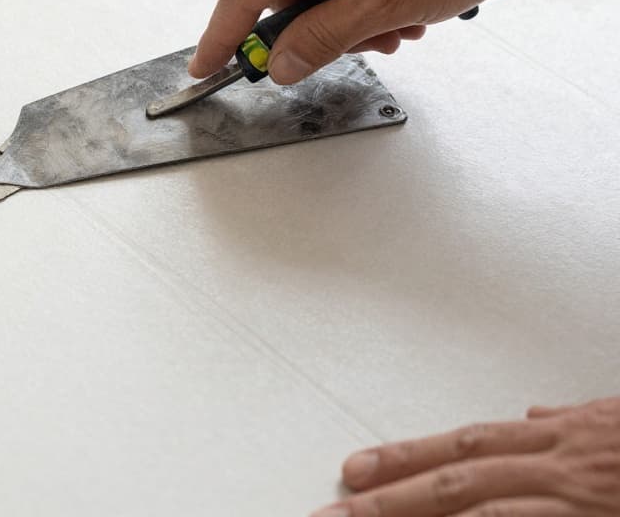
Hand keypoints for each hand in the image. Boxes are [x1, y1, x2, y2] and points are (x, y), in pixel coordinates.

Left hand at [310, 396, 619, 515]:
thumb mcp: (619, 418)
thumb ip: (573, 419)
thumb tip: (531, 412)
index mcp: (561, 439)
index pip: (464, 447)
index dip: (405, 457)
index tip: (354, 471)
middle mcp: (558, 467)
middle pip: (453, 485)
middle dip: (386, 500)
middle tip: (328, 513)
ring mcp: (577, 502)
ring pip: (478, 515)